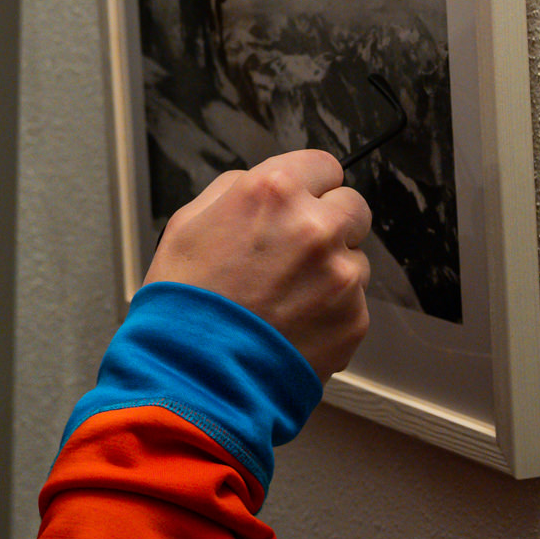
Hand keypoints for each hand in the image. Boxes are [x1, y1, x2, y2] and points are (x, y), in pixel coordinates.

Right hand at [143, 149, 371, 381]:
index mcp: (273, 192)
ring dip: (330, 271)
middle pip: (351, 207)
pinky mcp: (354, 318)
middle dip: (327, 224)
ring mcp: (341, 275)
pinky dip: (329, 312)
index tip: (299, 203)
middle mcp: (316, 226)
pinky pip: (353, 303)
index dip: (307, 186)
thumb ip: (232, 191)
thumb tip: (259, 184)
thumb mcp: (186, 224)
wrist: (195, 373)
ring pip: (355, 258)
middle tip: (292, 253)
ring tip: (284, 298)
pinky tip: (291, 324)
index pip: (323, 165)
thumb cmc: (184, 301)